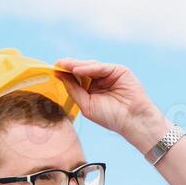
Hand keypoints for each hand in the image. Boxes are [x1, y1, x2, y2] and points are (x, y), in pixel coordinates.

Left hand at [54, 58, 170, 152]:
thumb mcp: (86, 105)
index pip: (77, 78)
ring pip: (91, 66)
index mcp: (93, 89)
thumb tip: (60, 76)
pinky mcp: (119, 70)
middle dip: (69, 66)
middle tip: (56, 64)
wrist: (131, 120)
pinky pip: (101, 67)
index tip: (53, 71)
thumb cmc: (110, 117)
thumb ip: (74, 90)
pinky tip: (77, 70)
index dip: (66, 74)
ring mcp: (110, 74)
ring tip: (64, 66)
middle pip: (83, 70)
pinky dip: (89, 68)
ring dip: (77, 65)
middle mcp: (101, 80)